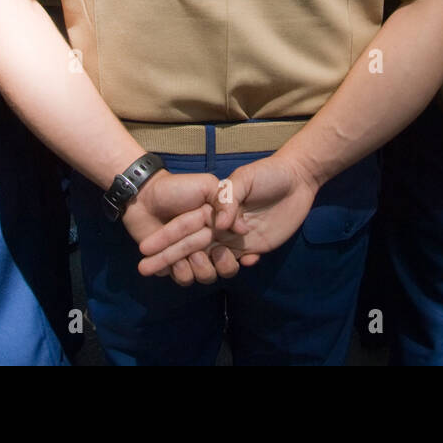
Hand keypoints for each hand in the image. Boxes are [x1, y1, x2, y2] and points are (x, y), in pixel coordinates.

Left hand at [125, 170, 230, 285]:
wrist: (144, 196)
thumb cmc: (177, 188)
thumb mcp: (206, 185)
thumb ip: (226, 202)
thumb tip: (243, 229)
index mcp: (220, 228)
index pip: (236, 250)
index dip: (231, 257)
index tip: (221, 250)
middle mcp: (209, 244)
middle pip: (223, 268)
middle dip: (213, 266)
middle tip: (197, 254)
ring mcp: (191, 255)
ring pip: (205, 276)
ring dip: (195, 270)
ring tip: (178, 260)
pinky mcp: (173, 264)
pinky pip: (183, 278)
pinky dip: (178, 273)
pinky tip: (168, 264)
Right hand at [147, 152, 319, 274]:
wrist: (297, 178)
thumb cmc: (267, 173)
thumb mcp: (243, 178)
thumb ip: (228, 200)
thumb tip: (219, 226)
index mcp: (212, 207)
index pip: (183, 227)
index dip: (163, 238)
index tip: (144, 249)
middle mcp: (220, 224)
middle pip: (190, 246)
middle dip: (166, 258)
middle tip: (147, 269)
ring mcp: (235, 237)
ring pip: (212, 258)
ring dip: (203, 267)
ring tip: (202, 268)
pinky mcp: (254, 246)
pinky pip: (238, 262)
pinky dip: (235, 266)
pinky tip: (235, 264)